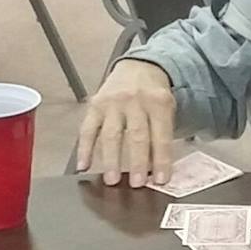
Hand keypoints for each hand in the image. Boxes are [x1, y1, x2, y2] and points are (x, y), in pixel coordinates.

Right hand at [73, 61, 176, 187]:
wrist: (139, 66)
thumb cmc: (154, 95)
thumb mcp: (167, 109)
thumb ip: (163, 134)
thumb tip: (157, 170)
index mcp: (158, 102)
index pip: (161, 135)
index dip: (161, 159)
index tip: (161, 180)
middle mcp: (135, 101)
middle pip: (136, 135)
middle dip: (137, 162)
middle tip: (136, 183)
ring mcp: (113, 103)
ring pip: (111, 134)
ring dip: (111, 159)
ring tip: (112, 180)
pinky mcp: (95, 105)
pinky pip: (88, 129)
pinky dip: (84, 148)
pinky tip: (83, 165)